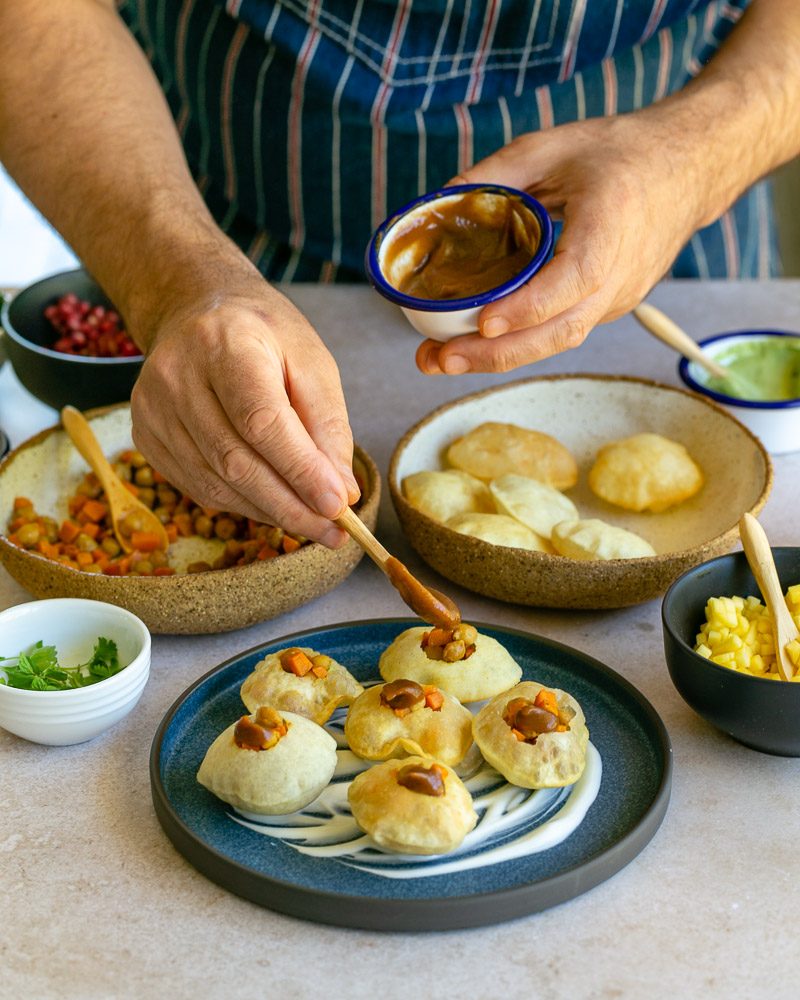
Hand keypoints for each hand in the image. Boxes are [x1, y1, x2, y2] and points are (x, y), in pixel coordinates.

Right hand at [130, 283, 359, 546]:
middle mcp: (177, 375)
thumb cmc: (263, 335)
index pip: (261, 421)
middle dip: (290, 506)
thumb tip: (339, 492)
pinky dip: (242, 505)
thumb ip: (328, 425)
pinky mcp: (145, 434)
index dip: (300, 470)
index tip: (338, 505)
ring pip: (215, 484)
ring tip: (311, 523)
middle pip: (234, 462)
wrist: (196, 311)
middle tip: (333, 531)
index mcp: (224, 343)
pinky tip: (272, 504)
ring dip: (269, 512)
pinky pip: (198, 488)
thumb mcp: (312, 362)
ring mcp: (153, 408)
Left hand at [416, 112, 707, 375]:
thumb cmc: (622, 154)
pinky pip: (561, 332)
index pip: (574, 279)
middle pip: (561, 330)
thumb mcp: (552, 146)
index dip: (529, 307)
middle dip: (497, 353)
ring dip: (501, 357)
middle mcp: (620, 273)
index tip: (485, 321)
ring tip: (444, 359)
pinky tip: (476, 343)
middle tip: (441, 358)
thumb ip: (495, 175)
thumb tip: (438, 204)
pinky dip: (520, 342)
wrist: (687, 169)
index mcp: (611, 223)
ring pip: (559, 340)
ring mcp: (618, 297)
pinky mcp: (608, 307)